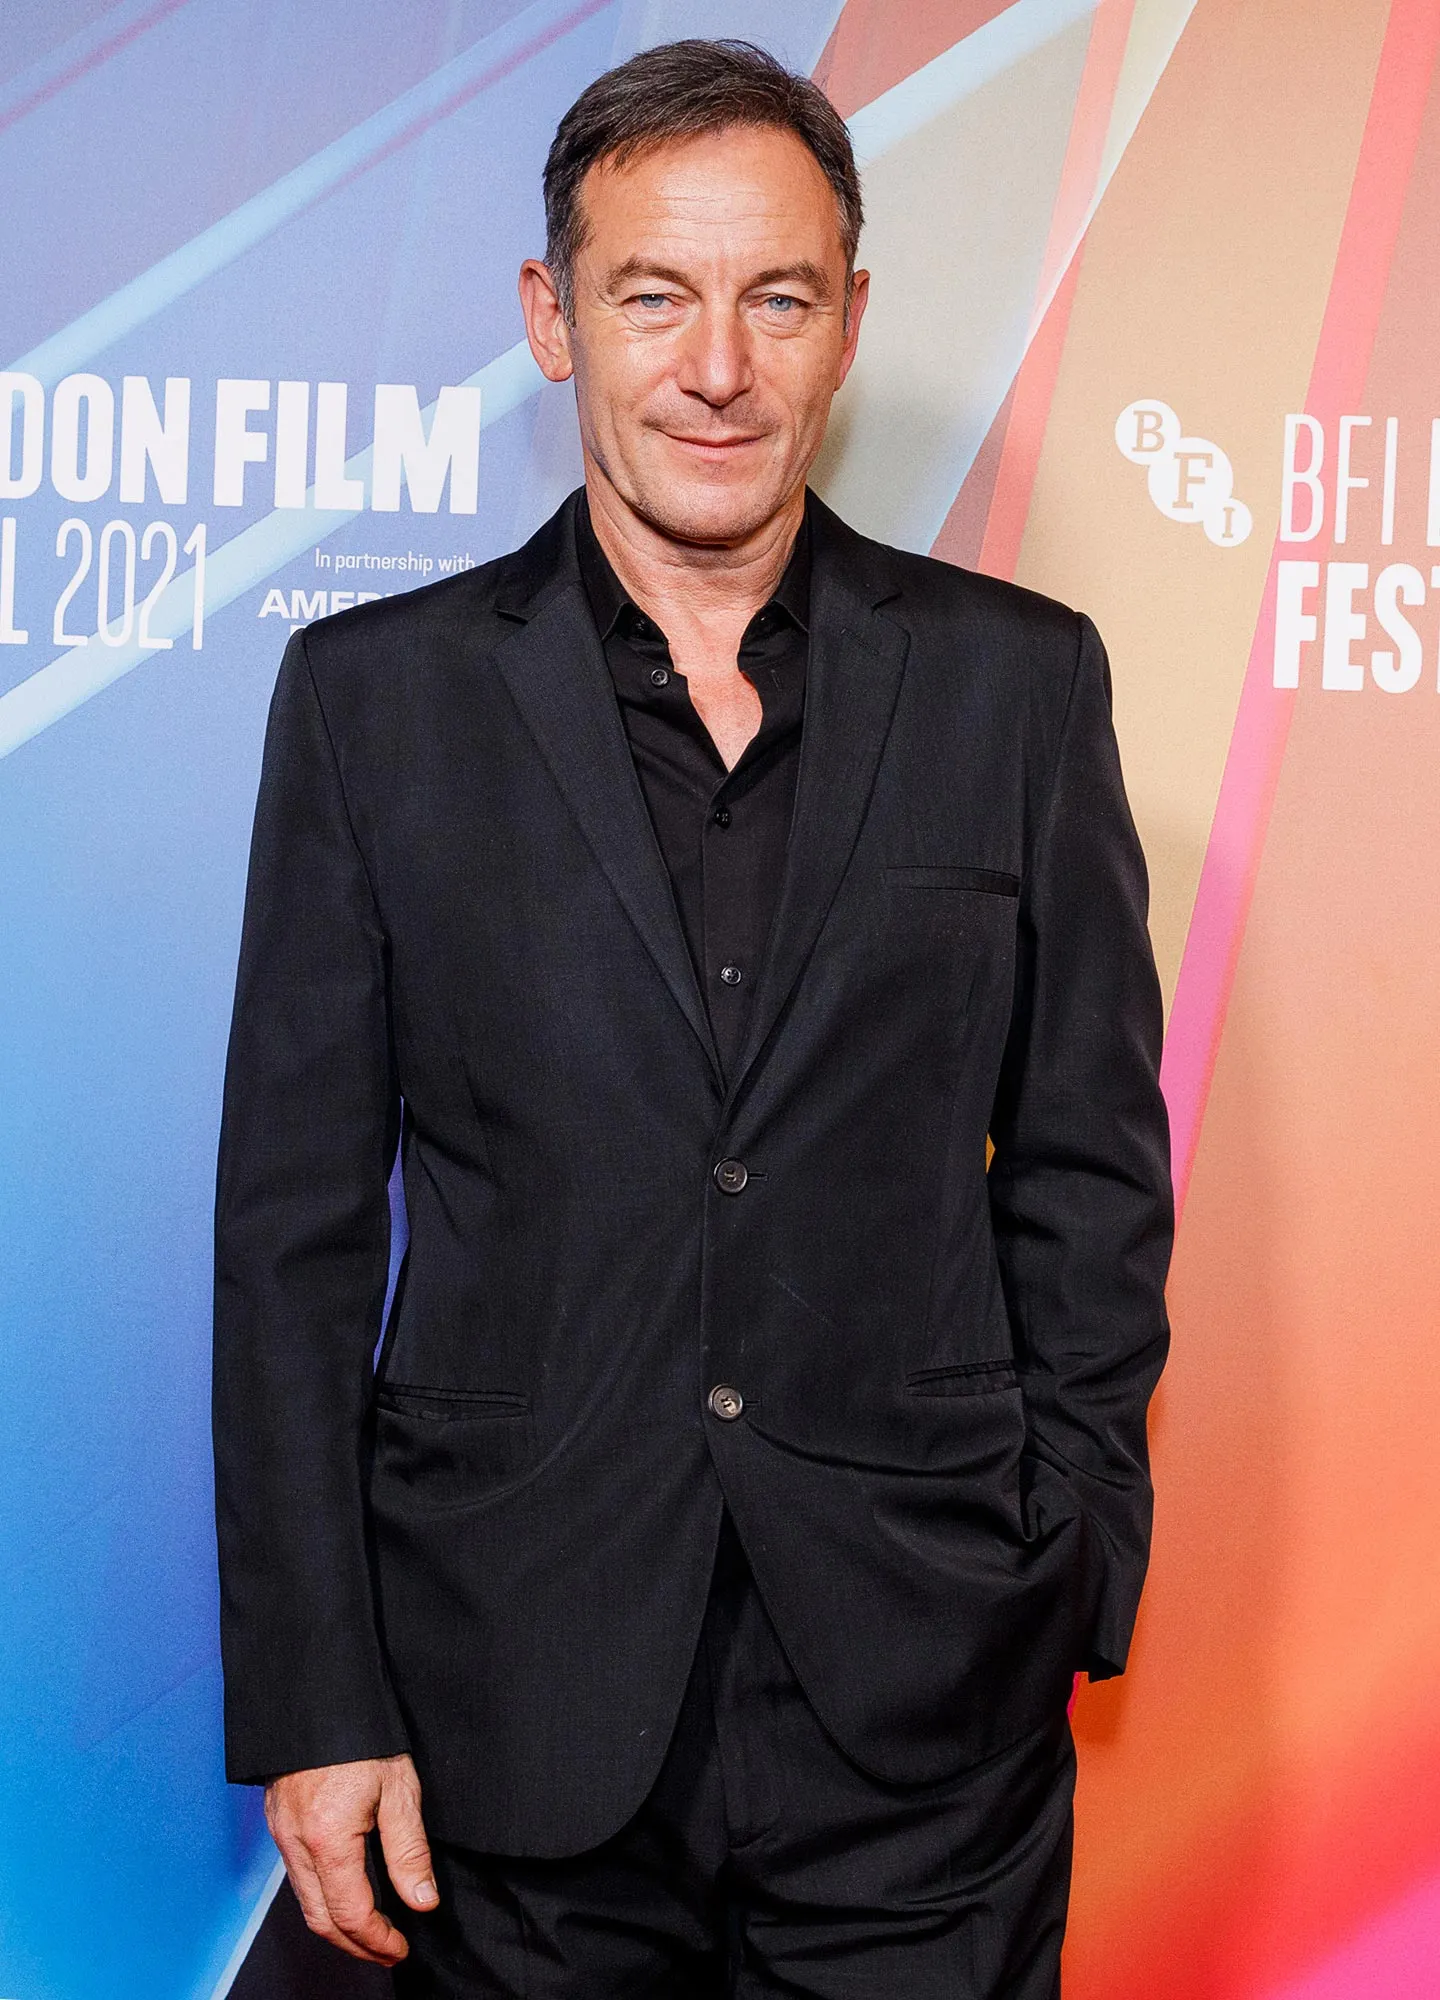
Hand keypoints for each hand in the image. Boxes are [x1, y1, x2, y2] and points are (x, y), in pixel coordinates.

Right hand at [265, 1752, 437, 1963]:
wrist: (318, 1693)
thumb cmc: (361, 1734)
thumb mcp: (398, 1789)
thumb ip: (409, 1850)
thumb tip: (421, 1901)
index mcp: (328, 1839)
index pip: (351, 1914)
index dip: (377, 1940)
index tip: (400, 1947)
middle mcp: (296, 1843)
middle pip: (320, 1919)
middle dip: (354, 1945)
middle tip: (386, 1951)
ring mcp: (282, 1833)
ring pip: (304, 1900)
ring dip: (336, 1924)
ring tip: (370, 1929)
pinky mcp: (278, 1820)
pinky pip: (296, 1875)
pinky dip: (322, 1896)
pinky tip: (345, 1890)